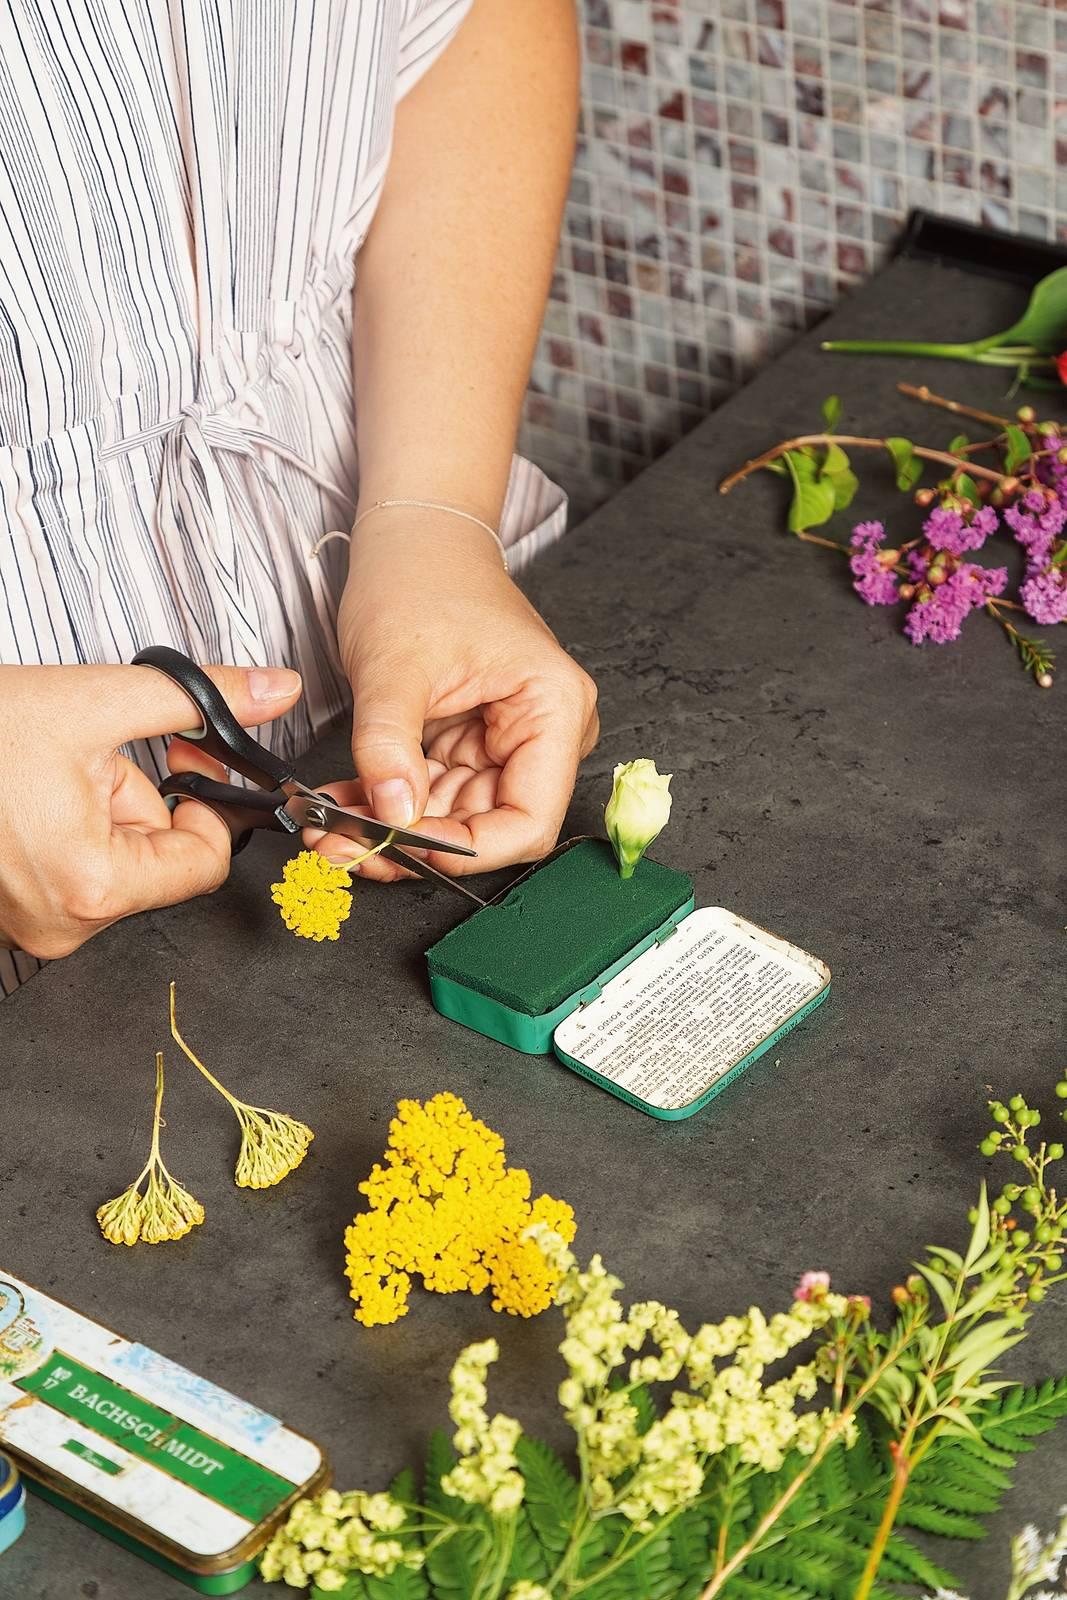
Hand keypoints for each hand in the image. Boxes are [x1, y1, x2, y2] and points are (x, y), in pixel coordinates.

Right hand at [0, 661, 301, 957]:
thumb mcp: (97, 700)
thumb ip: (198, 699)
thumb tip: (274, 691)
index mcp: (93, 886)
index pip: (205, 865)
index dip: (206, 806)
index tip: (187, 762)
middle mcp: (61, 924)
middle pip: (155, 861)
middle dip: (136, 801)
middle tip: (87, 758)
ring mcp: (29, 925)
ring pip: (111, 863)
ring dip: (97, 812)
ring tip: (44, 775)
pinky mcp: (6, 915)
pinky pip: (68, 872)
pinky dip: (62, 832)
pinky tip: (27, 798)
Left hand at [317, 515, 597, 879]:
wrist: (413, 538)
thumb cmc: (420, 577)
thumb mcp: (394, 665)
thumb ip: (389, 746)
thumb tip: (392, 817)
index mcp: (553, 709)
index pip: (529, 820)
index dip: (468, 850)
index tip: (402, 849)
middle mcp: (543, 733)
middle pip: (488, 826)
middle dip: (414, 842)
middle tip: (343, 847)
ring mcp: (506, 741)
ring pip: (453, 818)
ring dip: (391, 826)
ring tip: (328, 826)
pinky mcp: (471, 744)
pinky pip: (432, 793)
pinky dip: (388, 801)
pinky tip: (342, 803)